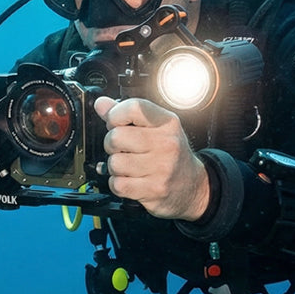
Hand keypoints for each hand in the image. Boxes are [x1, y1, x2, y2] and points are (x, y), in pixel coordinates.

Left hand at [92, 96, 209, 220]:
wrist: (193, 185)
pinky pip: (118, 184)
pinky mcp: (154, 189)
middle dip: (111, 144)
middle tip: (121, 148)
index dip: (115, 115)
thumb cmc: (171, 154)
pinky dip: (117, 183)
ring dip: (114, 166)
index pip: (133, 108)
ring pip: (114, 162)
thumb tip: (101, 104)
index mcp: (167, 123)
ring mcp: (161, 168)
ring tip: (128, 165)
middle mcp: (167, 144)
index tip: (115, 123)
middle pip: (116, 137)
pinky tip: (129, 179)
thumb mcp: (157, 128)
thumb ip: (127, 114)